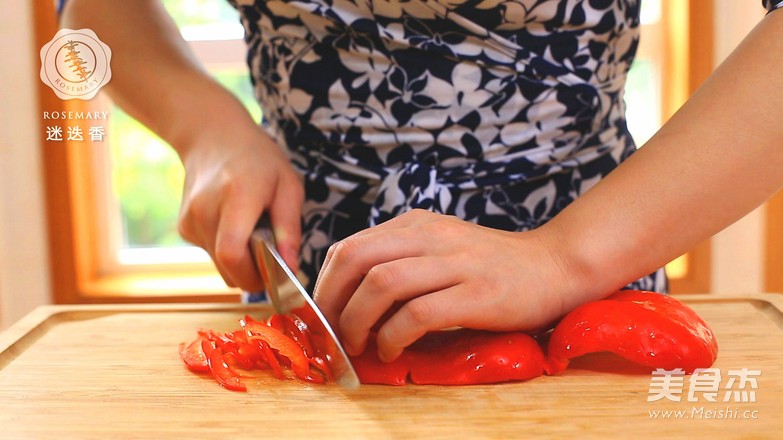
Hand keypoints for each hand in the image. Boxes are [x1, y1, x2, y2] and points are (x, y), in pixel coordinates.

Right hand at [177, 122, 303, 290]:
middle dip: (254, 274)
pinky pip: (211, 255)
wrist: (214, 137)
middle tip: (272, 257)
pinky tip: (236, 225)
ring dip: (242, 262)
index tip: (276, 274)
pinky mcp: (184, 228)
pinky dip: (228, 251)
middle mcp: (205, 210)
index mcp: (237, 197)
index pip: (232, 253)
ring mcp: (190, 220)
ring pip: (220, 266)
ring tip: (254, 232)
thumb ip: (290, 229)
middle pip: (227, 266)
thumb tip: (291, 269)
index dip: (254, 274)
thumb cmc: (259, 160)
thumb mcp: (288, 186)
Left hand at [313, 209, 577, 361]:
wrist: (554, 266)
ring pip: (382, 282)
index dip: (326, 284)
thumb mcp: (442, 248)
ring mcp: (456, 261)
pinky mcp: (478, 292)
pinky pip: (419, 312)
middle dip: (332, 300)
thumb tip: (351, 298)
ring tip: (359, 345)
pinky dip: (394, 335)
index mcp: (417, 225)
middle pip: (357, 258)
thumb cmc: (493, 265)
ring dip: (358, 320)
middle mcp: (431, 236)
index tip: (322, 316)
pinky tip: (392, 350)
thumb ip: (402, 261)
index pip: (351, 246)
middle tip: (332, 333)